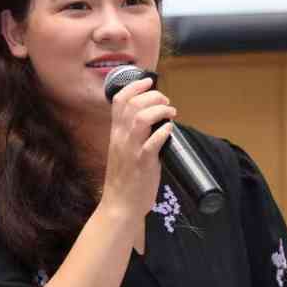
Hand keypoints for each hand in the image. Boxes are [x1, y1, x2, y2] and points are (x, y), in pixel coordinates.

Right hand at [99, 77, 176, 220]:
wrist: (120, 205)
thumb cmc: (125, 179)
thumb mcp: (124, 151)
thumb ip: (133, 135)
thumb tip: (154, 120)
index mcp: (116, 134)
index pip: (118, 101)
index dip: (134, 86)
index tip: (148, 82)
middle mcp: (121, 138)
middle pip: (132, 104)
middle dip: (153, 96)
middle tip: (166, 102)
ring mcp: (131, 150)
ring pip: (140, 118)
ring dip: (159, 110)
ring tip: (170, 113)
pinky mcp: (143, 163)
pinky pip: (152, 142)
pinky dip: (164, 132)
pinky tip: (170, 130)